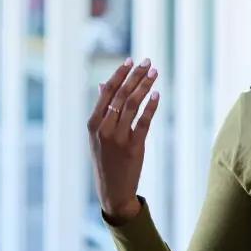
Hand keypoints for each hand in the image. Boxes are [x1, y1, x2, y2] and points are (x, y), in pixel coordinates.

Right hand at [90, 59, 160, 223]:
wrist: (112, 190)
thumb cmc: (105, 160)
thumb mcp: (96, 135)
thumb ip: (101, 110)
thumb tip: (101, 84)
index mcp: (93, 123)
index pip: (107, 92)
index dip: (120, 74)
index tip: (131, 60)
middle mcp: (103, 129)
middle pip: (121, 95)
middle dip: (135, 76)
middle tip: (148, 62)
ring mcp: (118, 138)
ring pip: (132, 105)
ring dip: (145, 86)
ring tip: (155, 73)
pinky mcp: (133, 147)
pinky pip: (144, 122)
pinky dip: (151, 107)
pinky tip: (158, 95)